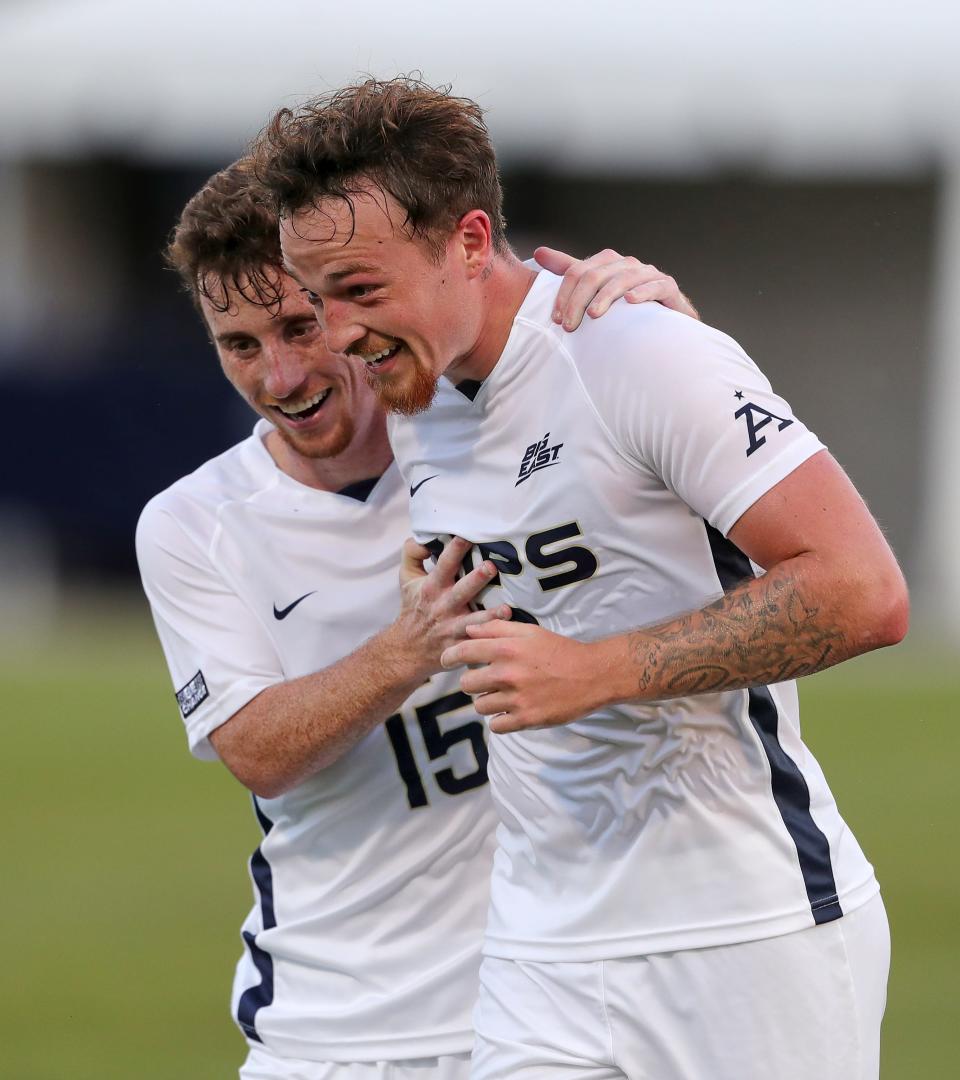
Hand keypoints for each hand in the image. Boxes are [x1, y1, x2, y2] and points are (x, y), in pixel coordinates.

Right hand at [394, 537, 509, 674]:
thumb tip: (425, 539)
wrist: (406, 649)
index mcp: (431, 587)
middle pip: (461, 591)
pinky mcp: (460, 646)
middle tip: (491, 567)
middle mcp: (442, 606)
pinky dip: (490, 639)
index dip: (454, 550)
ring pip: (472, 620)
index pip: (444, 565)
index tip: (466, 536)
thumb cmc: (413, 607)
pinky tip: (507, 635)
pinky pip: (477, 642)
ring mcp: (451, 627)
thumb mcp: (406, 578)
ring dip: (489, 616)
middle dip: (476, 579)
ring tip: (506, 609)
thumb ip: (412, 553)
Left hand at [440, 619, 603, 732]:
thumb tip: (468, 629)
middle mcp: (508, 674)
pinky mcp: (527, 720)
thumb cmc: (560, 651)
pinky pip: (495, 726)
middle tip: (487, 681)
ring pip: (480, 707)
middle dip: (473, 683)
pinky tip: (511, 710)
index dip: (449, 657)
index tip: (446, 661)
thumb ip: (497, 628)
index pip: (463, 652)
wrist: (593, 675)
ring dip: (487, 702)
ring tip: (503, 696)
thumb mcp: (530, 631)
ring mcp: (517, 699)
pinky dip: (500, 720)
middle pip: (467, 684)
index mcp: (507, 649)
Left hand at [535, 245, 699, 329]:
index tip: (556, 319)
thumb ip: (569, 271)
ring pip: (623, 279)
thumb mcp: (594, 289)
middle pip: (596, 276)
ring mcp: (649, 274)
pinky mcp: (668, 287)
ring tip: (593, 316)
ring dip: (606, 298)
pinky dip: (643, 292)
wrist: (664, 323)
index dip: (564, 294)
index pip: (578, 272)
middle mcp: (627, 265)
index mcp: (608, 263)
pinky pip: (656, 286)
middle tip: (568, 326)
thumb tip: (538, 252)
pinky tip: (630, 302)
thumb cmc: (625, 308)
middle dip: (579, 301)